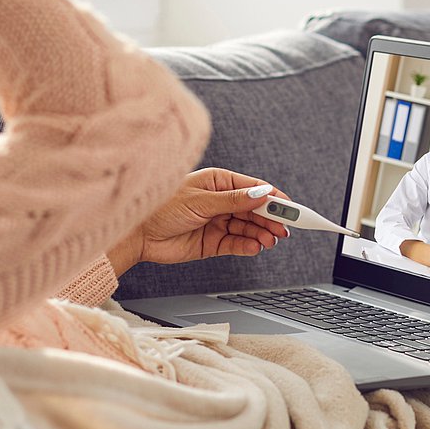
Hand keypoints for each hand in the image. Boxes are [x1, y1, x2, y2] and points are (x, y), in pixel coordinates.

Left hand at [109, 169, 290, 271]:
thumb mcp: (201, 200)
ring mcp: (219, 222)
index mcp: (219, 182)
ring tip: (270, 240)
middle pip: (256, 210)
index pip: (255, 189)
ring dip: (262, 234)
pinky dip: (248, 246)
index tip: (291, 208)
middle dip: (272, 219)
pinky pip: (237, 243)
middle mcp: (222, 202)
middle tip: (285, 229)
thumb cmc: (161, 207)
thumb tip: (261, 194)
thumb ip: (234, 200)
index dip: (275, 198)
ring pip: (249, 228)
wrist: (137, 234)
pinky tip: (256, 246)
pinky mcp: (214, 242)